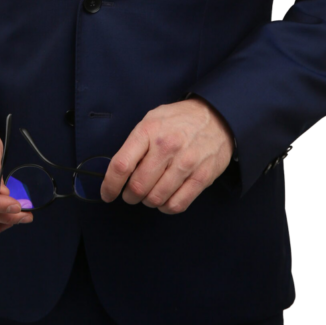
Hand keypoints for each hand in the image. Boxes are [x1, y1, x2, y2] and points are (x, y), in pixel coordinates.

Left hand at [99, 97, 233, 214]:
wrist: (217, 117)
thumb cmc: (179, 120)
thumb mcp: (152, 119)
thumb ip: (135, 144)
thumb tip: (118, 171)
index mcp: (149, 130)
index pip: (121, 165)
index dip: (110, 185)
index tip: (107, 194)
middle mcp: (167, 146)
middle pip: (137, 186)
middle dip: (130, 196)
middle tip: (131, 194)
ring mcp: (186, 162)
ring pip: (156, 198)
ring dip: (148, 202)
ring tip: (149, 194)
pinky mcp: (202, 177)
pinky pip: (177, 205)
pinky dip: (166, 207)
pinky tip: (165, 199)